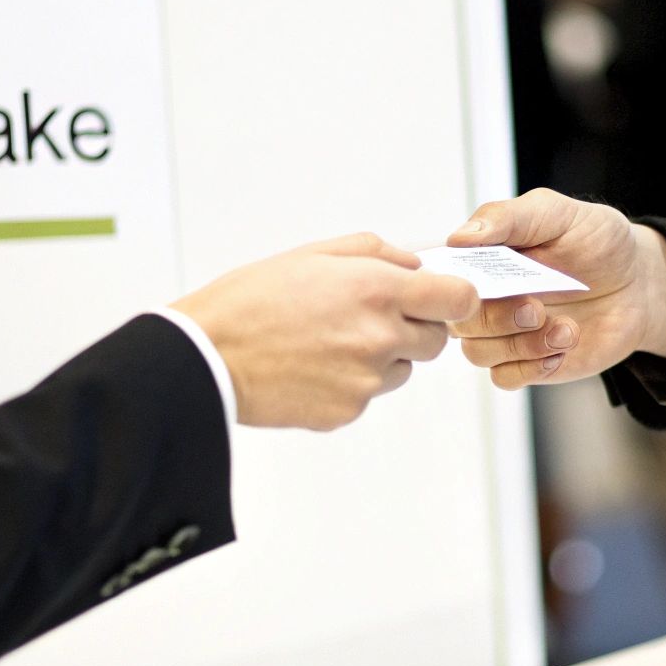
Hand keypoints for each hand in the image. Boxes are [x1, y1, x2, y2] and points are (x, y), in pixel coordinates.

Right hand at [172, 232, 478, 429]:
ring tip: (330, 342)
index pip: (457, 300)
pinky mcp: (347, 412)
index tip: (440, 300)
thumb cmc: (251, 301)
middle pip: (436, 341)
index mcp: (377, 290)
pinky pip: (367, 395)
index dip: (452, 299)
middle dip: (414, 328)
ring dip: (381, 357)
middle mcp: (379, 336)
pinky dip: (350, 383)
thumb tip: (413, 266)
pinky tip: (313, 367)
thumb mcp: (314, 254)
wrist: (207, 356)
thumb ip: (376, 253)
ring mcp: (365, 380)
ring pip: (401, 370)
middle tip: (370, 318)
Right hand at [446, 188, 665, 388]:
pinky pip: (506, 378)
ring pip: (478, 353)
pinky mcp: (528, 362)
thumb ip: (507, 219)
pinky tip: (564, 347)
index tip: (480, 286)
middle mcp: (487, 298)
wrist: (640, 283)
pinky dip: (532, 367)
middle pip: (457, 321)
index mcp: (483, 259)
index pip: (442, 275)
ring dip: (521, 344)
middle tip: (537, 308)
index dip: (450, 284)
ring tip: (565, 329)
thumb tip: (459, 237)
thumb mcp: (556, 214)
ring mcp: (506, 333)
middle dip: (496, 318)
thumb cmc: (596, 242)